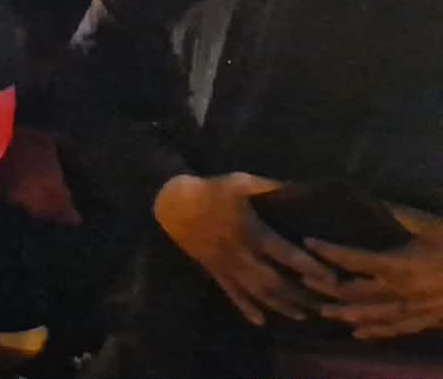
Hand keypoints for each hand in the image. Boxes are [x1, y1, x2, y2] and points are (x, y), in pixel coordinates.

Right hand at [154, 173, 334, 324]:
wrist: (172, 203)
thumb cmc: (210, 191)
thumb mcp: (240, 182)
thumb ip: (270, 186)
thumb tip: (300, 188)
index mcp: (251, 231)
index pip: (286, 254)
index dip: (309, 267)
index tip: (331, 280)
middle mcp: (241, 253)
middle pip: (274, 280)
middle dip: (300, 295)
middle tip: (324, 306)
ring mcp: (226, 265)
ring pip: (256, 291)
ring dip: (279, 305)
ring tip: (302, 316)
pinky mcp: (214, 270)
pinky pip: (231, 292)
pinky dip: (245, 308)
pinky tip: (260, 321)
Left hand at [308, 205, 442, 339]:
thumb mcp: (430, 225)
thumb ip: (400, 214)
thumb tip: (376, 199)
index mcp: (397, 264)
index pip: (352, 259)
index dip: (329, 251)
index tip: (308, 241)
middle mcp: (399, 291)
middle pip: (354, 292)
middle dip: (327, 286)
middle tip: (303, 280)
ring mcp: (413, 309)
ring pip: (371, 316)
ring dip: (345, 314)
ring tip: (323, 312)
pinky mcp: (427, 321)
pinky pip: (396, 330)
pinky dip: (376, 333)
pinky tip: (359, 335)